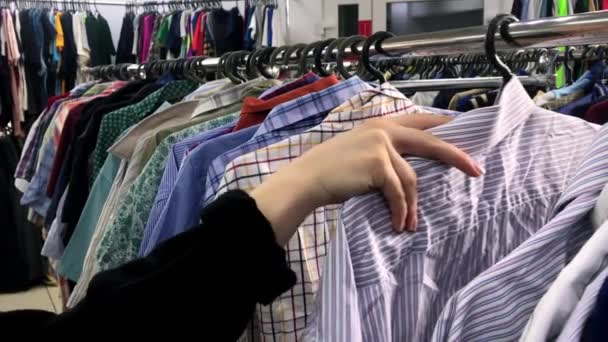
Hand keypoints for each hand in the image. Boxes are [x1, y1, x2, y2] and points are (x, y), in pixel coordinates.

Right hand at [251, 114, 482, 245]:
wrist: (308, 179)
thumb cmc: (331, 171)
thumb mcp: (359, 152)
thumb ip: (385, 153)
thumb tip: (412, 173)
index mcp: (381, 125)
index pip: (420, 122)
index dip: (444, 127)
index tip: (464, 132)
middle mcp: (383, 130)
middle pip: (430, 142)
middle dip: (456, 156)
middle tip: (476, 171)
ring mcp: (380, 145)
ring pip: (411, 178)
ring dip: (412, 205)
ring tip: (410, 224)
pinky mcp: (377, 165)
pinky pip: (398, 193)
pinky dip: (400, 211)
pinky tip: (399, 224)